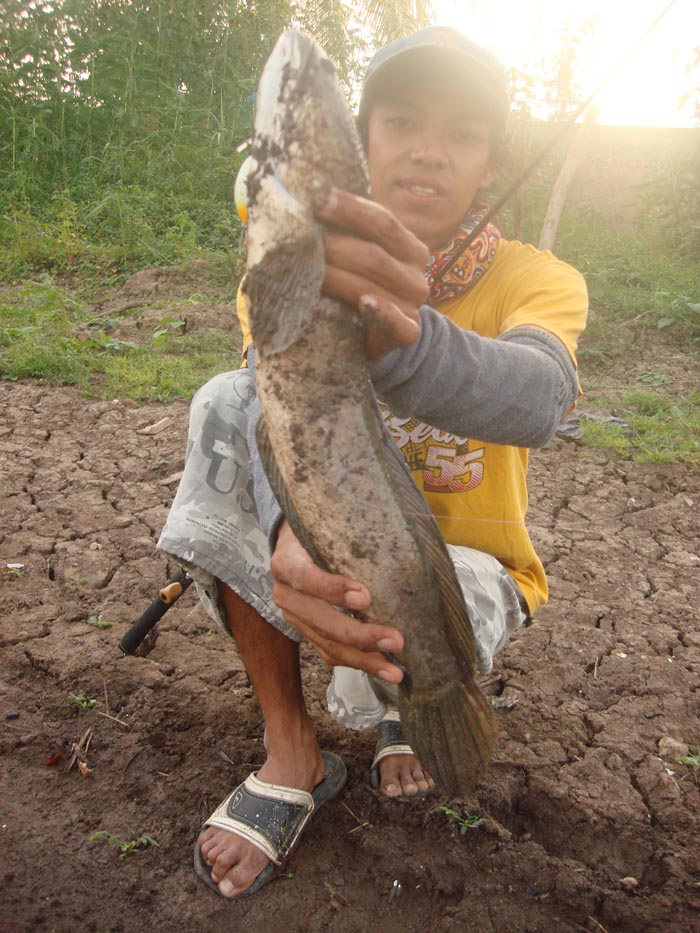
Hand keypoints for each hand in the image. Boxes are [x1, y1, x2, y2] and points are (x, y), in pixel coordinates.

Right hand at [269, 520, 403, 682]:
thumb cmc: (319, 531)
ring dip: (364, 658)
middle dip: (359, 634)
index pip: (305, 577)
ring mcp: (294, 617)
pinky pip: (330, 653)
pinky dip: (358, 663)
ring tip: (395, 670)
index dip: (332, 589)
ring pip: (327, 644)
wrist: (295, 543)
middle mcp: (285, 593)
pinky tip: (384, 668)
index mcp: (286, 562)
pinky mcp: (306, 632)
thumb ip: (346, 530)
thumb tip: (393, 524)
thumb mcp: (324, 523)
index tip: (364, 597)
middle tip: (395, 640)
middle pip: (320, 620)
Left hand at [314, 188, 429, 360]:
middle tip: (303, 241)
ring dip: (339, 277)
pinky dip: (381, 313)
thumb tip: (306, 203)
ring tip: (311, 270)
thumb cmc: (362, 286)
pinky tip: (364, 304)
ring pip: (373, 286)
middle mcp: (416, 274)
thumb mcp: (361, 256)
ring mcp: (414, 305)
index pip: (383, 221)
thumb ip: (347, 234)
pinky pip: (397, 324)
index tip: (318, 199)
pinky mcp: (409, 332)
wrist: (379, 336)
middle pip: (374, 254)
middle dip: (336, 246)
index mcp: (409, 247)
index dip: (351, 209)